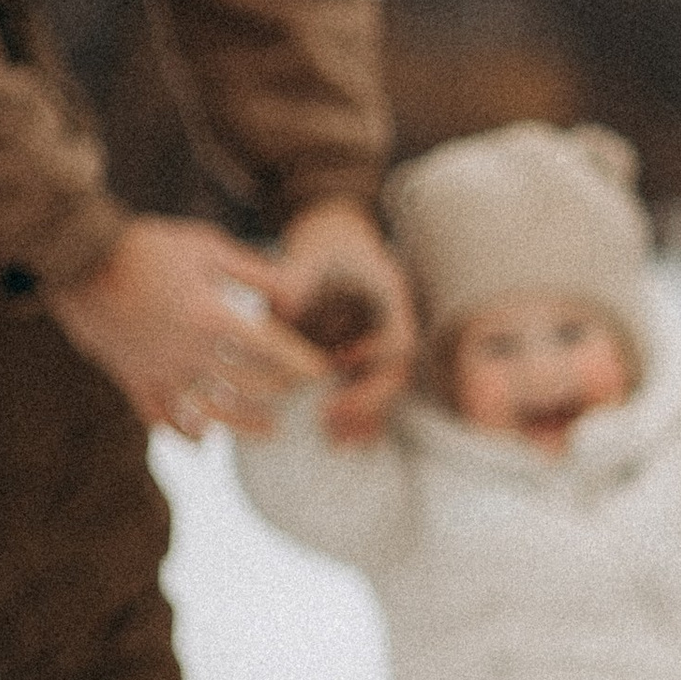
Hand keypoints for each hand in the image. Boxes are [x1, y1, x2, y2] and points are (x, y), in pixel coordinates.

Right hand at [47, 218, 326, 441]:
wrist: (77, 258)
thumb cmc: (147, 245)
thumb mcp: (206, 246)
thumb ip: (254, 272)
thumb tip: (293, 292)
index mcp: (212, 317)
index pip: (271, 350)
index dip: (301, 363)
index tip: (322, 372)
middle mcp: (188, 352)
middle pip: (247, 384)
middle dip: (279, 392)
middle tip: (302, 397)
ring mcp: (158, 370)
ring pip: (209, 411)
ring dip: (243, 425)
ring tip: (270, 431)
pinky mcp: (130, 377)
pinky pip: (158, 416)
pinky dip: (181, 433)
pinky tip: (203, 441)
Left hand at [269, 201, 415, 441]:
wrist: (335, 235)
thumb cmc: (324, 242)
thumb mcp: (310, 252)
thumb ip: (296, 279)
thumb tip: (282, 309)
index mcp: (392, 297)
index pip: (398, 339)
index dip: (374, 359)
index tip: (340, 365)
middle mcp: (393, 327)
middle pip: (396, 373)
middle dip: (368, 401)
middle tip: (332, 420)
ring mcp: (380, 345)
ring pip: (382, 390)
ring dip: (364, 419)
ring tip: (337, 444)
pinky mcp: (362, 359)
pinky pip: (366, 393)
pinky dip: (357, 418)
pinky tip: (340, 442)